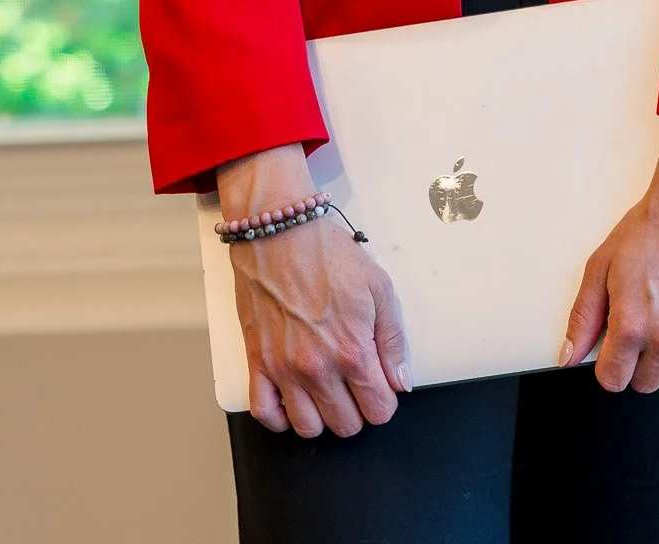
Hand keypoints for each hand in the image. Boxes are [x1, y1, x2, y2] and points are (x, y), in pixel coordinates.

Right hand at [217, 144, 410, 436]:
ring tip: (324, 390)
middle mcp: (318, 368)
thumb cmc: (326, 253)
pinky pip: (264, 413)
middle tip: (352, 383)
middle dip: (356, 409)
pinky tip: (290, 400)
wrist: (279, 230)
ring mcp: (283, 368)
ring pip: (308, 428)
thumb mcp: (378, 286)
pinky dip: (278, 417)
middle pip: (346, 425)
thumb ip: (393, 340)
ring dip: (320, 415)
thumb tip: (400, 381)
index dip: (384, 399)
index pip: (379, 411)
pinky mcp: (257, 361)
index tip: (378, 383)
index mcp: (353, 351)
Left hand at [559, 114, 658, 393]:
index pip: (613, 380)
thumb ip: (583, 316)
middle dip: (636, 362)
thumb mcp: (601, 264)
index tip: (612, 348)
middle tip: (639, 325)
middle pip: (645, 383)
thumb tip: (569, 354)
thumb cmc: (651, 226)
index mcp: (632, 325)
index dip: (608, 364)